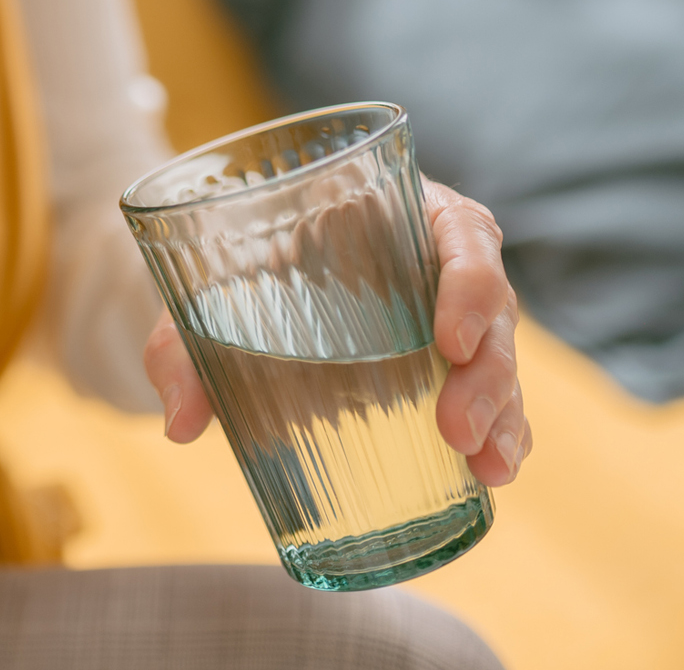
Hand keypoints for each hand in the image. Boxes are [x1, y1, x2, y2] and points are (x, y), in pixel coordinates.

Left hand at [141, 179, 531, 485]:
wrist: (230, 288)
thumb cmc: (231, 269)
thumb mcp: (201, 291)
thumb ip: (180, 344)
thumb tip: (179, 423)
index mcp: (396, 211)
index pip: (461, 230)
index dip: (469, 282)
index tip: (448, 340)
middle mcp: (435, 261)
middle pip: (493, 306)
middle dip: (487, 372)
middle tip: (456, 429)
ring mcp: (449, 316)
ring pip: (501, 357)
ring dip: (503, 413)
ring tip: (488, 469)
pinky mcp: (447, 366)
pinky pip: (493, 395)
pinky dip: (502, 433)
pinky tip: (492, 472)